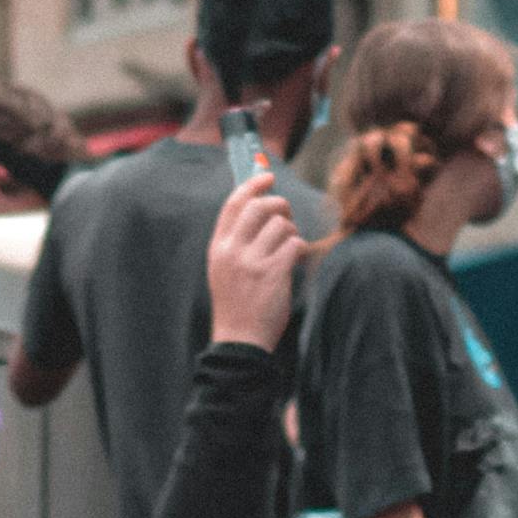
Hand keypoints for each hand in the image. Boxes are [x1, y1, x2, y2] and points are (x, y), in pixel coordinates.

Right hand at [202, 167, 304, 348]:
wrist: (240, 340)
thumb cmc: (236, 303)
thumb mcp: (223, 268)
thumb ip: (236, 240)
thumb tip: (258, 206)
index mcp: (218, 247)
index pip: (234, 203)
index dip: (253, 184)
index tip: (267, 176)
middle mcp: (232, 250)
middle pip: (260, 206)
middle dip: (279, 205)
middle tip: (286, 215)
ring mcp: (252, 261)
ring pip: (281, 225)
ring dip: (291, 232)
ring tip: (288, 248)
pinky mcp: (273, 273)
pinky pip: (294, 244)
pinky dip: (299, 249)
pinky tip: (295, 261)